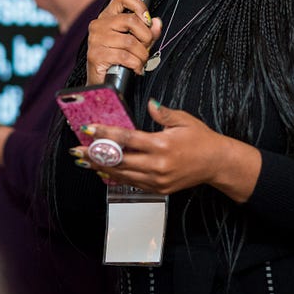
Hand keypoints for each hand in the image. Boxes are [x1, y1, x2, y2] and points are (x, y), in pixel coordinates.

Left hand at [73, 99, 261, 200]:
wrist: (217, 164)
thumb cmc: (201, 139)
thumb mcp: (184, 120)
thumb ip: (162, 113)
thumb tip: (149, 104)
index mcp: (161, 145)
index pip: (126, 139)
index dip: (104, 134)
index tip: (87, 129)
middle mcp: (157, 165)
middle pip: (118, 160)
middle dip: (95, 154)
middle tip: (76, 148)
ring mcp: (157, 180)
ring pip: (122, 174)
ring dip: (100, 167)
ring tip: (84, 160)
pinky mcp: (158, 189)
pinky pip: (131, 184)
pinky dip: (115, 177)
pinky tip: (102, 171)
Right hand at [86, 0, 162, 83]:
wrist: (104, 84)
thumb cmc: (119, 61)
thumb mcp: (137, 42)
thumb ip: (148, 32)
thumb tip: (156, 22)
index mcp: (108, 17)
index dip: (139, 5)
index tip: (147, 19)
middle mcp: (99, 24)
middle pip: (130, 20)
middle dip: (145, 37)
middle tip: (146, 48)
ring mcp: (95, 39)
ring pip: (130, 41)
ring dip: (142, 55)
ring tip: (141, 61)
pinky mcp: (95, 55)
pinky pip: (124, 56)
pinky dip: (136, 64)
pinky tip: (136, 69)